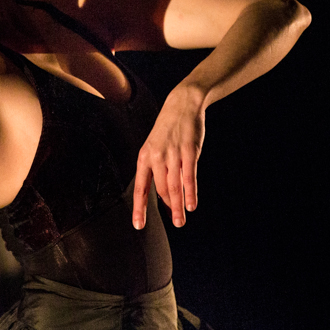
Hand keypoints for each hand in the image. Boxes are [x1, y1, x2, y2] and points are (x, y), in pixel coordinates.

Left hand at [132, 85, 205, 228]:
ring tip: (181, 221)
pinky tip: (191, 204)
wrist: (181, 105)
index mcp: (144, 157)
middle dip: (169, 208)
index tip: (138, 225)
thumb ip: (158, 171)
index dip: (139, 208)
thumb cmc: (169, 130)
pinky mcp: (187, 152)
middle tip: (176, 222)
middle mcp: (155, 157)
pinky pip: (188, 177)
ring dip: (178, 206)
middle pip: (160, 190)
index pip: (140, 188)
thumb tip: (164, 196)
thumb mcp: (155, 148)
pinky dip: (190, 193)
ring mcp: (172, 154)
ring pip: (173, 187)